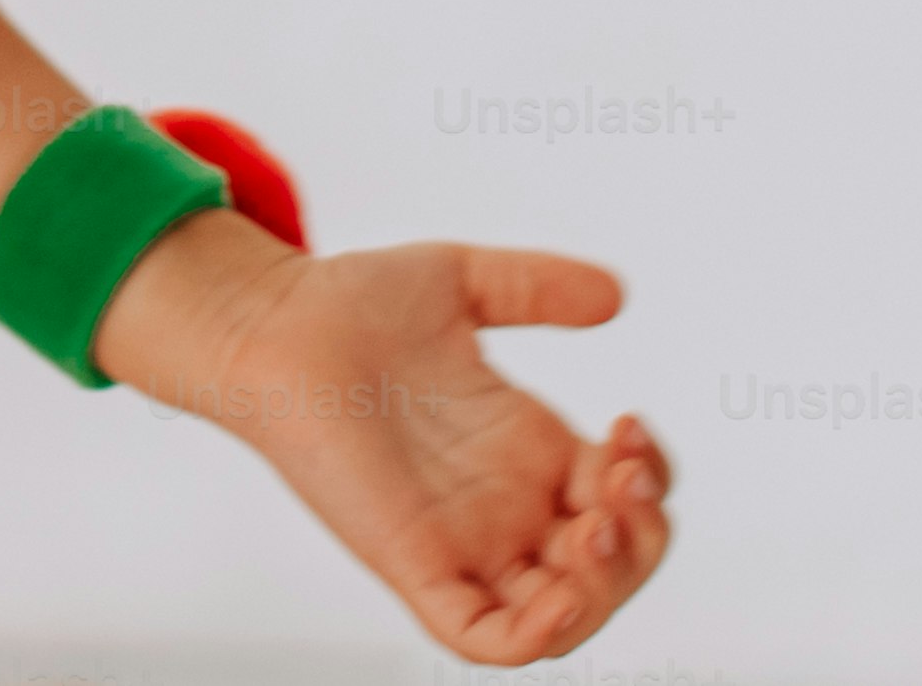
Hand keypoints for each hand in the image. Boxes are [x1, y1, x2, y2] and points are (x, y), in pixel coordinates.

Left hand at [108, 223, 673, 663]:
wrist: (272, 321)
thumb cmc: (350, 306)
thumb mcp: (462, 283)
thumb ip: (539, 287)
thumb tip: (616, 296)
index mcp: (527, 450)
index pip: (623, 498)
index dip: (649, 477)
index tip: (626, 423)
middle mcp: (503, 505)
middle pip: (608, 569)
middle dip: (641, 538)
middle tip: (620, 475)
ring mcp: (461, 541)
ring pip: (561, 616)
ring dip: (603, 590)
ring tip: (594, 526)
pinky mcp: (413, 565)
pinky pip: (481, 636)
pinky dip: (532, 638)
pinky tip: (557, 600)